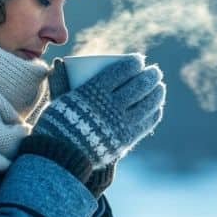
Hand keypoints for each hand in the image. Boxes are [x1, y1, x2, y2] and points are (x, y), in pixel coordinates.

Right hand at [33, 53, 165, 168]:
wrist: (61, 157)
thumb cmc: (57, 125)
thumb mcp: (59, 100)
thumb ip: (64, 82)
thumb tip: (59, 63)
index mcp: (94, 92)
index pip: (121, 71)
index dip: (133, 63)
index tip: (139, 60)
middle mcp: (110, 106)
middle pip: (139, 86)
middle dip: (150, 76)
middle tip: (155, 72)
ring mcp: (121, 123)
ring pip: (147, 104)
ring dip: (157, 93)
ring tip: (160, 87)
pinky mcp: (126, 139)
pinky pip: (147, 123)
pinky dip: (154, 113)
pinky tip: (156, 108)